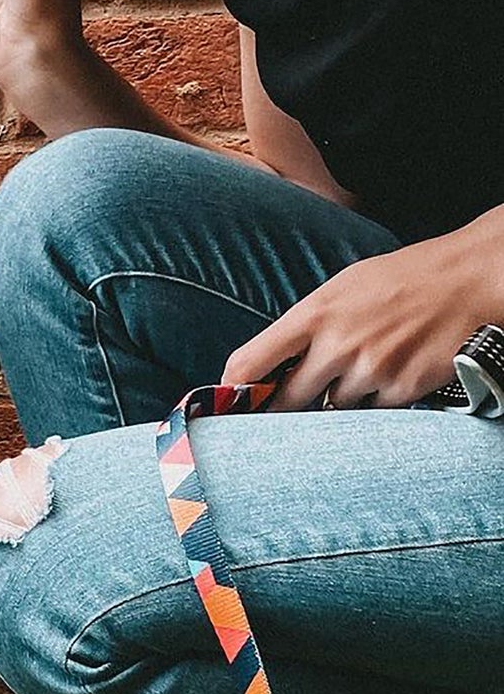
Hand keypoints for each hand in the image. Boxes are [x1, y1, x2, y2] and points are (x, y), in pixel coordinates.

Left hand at [220, 233, 493, 409]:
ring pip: (334, 407)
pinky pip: (374, 412)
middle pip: (288, 399)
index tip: (228, 403)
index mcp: (313, 314)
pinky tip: (393, 371)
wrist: (466, 281)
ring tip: (364, 366)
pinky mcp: (402, 389)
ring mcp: (370, 370)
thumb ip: (305, 326)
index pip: (251, 362)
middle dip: (284, 406)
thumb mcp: (340, 289)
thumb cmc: (398, 281)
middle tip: (285, 407)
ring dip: (340, 398)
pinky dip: (377, 400)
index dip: (233, 390)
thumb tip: (271, 363)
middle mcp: (337, 345)